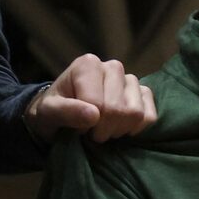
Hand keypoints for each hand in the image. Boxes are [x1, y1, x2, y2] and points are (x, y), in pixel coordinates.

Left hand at [28, 54, 158, 141]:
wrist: (60, 115)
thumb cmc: (52, 111)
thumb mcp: (48, 112)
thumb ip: (66, 112)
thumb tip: (93, 115)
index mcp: (88, 65)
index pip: (98, 104)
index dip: (86, 125)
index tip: (75, 128)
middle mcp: (112, 67)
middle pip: (117, 109)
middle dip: (102, 130)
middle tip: (89, 133)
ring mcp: (129, 79)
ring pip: (135, 113)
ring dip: (118, 130)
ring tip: (103, 129)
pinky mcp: (142, 93)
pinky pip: (150, 115)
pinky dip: (136, 128)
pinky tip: (120, 128)